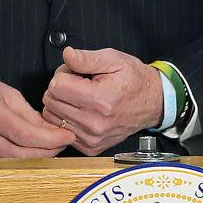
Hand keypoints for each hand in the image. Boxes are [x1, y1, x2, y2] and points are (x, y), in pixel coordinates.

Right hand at [0, 68, 75, 158]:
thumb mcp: (5, 92)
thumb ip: (28, 113)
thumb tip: (50, 129)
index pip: (27, 134)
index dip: (51, 139)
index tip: (67, 136)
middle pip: (20, 154)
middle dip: (47, 151)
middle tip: (62, 144)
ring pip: (10, 165)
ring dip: (33, 160)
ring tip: (48, 149)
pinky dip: (15, 164)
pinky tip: (26, 156)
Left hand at [42, 47, 163, 155]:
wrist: (152, 102)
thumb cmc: (133, 79)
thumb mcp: (113, 59)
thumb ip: (87, 58)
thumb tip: (67, 55)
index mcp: (100, 100)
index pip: (57, 86)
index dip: (63, 73)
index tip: (75, 72)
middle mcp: (95, 123)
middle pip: (51, 102)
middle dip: (60, 88)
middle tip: (77, 82)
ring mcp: (92, 138)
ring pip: (52, 117)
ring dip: (61, 104)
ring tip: (80, 96)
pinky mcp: (90, 147)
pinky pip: (61, 131)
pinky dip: (65, 119)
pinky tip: (80, 110)